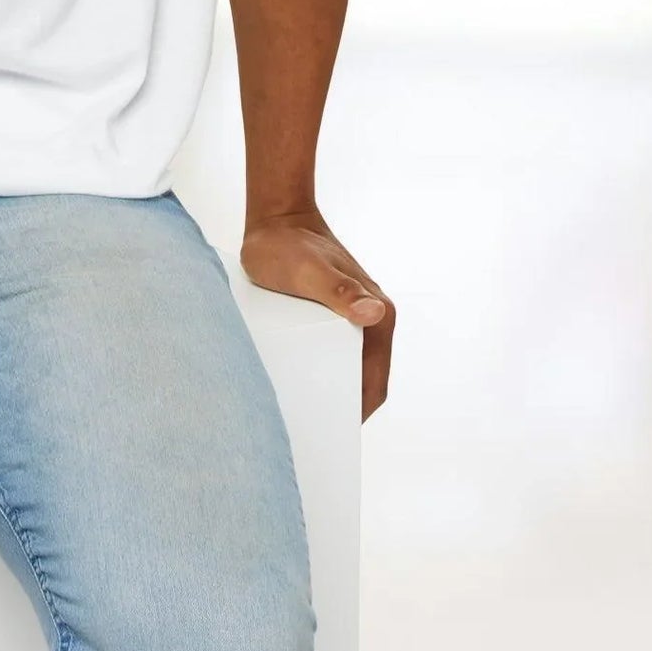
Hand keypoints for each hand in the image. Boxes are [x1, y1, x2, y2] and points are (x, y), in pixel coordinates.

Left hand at [240, 210, 393, 419]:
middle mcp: (370, 317)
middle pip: (361, 379)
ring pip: (343, 366)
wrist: (274, 215)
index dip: (358, 412)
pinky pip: (328, 350)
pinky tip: (291, 381)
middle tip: (309, 432)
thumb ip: (337, 289)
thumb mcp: (307, 269)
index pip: (374, 382)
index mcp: (377, 314)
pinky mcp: (329, 312)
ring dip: (327, 388)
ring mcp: (350, 315)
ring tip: (297, 413)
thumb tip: (374, 313)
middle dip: (340, 406)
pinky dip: (316, 370)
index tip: (331, 435)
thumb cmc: (289, 243)